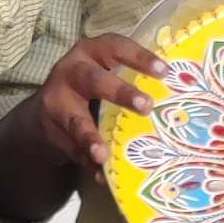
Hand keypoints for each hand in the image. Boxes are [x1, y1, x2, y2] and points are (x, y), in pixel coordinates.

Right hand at [35, 33, 163, 177]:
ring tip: (103, 154)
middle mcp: (71, 72)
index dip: (138, 57)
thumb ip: (130, 80)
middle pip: (93, 80)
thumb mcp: (104, 74)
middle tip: (146, 106)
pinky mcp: (52, 131)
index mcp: (91, 53)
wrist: (45, 113)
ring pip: (76, 120)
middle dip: (120, 92)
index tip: (163, 71)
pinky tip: (101, 175)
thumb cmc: (89, 88)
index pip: (115, 48)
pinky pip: (73, 149)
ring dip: (91, 138)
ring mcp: (58, 102)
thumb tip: (178, 96)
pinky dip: (88, 163)